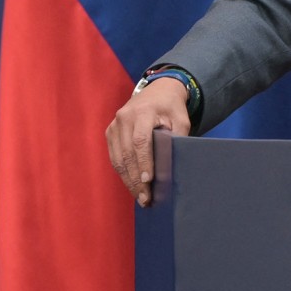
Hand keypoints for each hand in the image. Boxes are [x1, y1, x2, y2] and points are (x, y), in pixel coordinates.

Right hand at [105, 78, 190, 205]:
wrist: (158, 91)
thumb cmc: (171, 107)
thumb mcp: (181, 119)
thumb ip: (176, 138)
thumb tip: (171, 165)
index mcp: (143, 112)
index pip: (140, 140)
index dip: (143, 162)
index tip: (148, 180)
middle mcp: (124, 117)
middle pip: (127, 153)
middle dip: (135, 179)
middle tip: (145, 198)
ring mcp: (115, 124)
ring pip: (118, 158)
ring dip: (128, 180)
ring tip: (139, 197)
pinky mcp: (110, 131)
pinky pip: (114, 156)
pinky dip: (122, 172)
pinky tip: (131, 185)